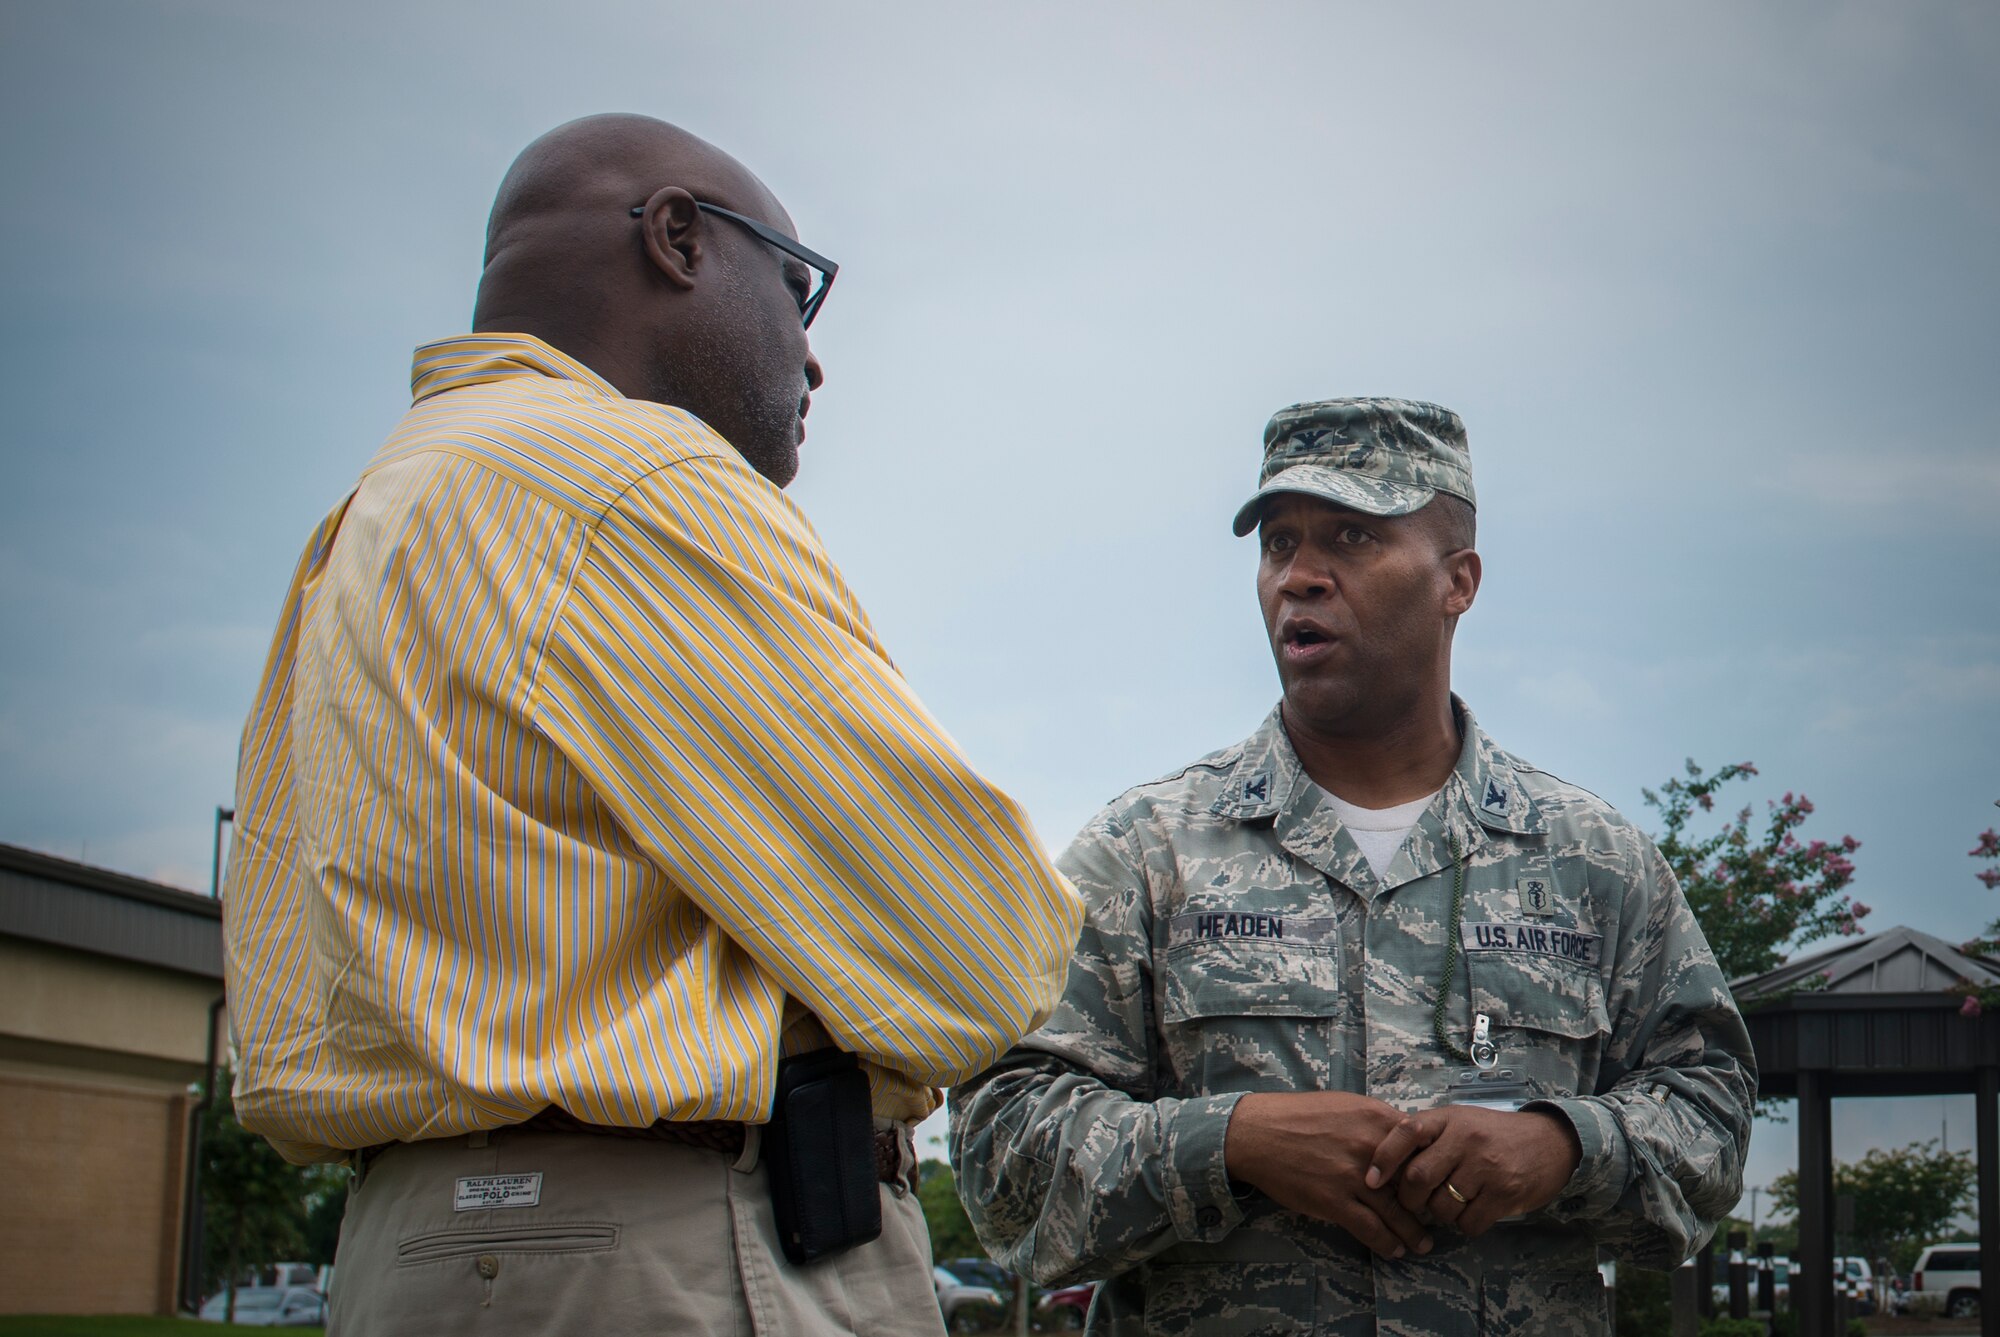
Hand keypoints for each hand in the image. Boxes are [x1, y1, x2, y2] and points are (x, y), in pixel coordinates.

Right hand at [1224, 1092, 1433, 1257]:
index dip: (1431, 1168)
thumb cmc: (1298, 1115)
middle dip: (1428, 1205)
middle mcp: (1370, 1148)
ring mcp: (1353, 1177)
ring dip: (1413, 1232)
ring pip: (1396, 1212)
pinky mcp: (1334, 1201)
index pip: (1421, 1148)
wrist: (1257, 1133)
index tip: (1436, 1182)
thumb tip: (1400, 1138)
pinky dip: (1386, 1242)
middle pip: (1414, 1183)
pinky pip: (1370, 1228)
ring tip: (1422, 1244)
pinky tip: (1394, 1250)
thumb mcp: (1344, 1104)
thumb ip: (1375, 1121)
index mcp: (1376, 1119)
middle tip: (1437, 1218)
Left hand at [1364, 1105, 1581, 1237]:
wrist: (1550, 1141)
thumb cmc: (1493, 1134)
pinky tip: (1472, 1212)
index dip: (1383, 1158)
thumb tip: (1382, 1160)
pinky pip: (1468, 1222)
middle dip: (1409, 1199)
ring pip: (1441, 1206)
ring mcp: (1486, 1167)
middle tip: (1414, 1203)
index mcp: (1449, 1119)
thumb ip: (1428, 1135)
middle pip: (1418, 1177)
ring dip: (1439, 1214)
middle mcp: (1466, 1140)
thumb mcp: (1460, 1121)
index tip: (1371, 1180)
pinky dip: (1464, 1225)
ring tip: (1449, 1204)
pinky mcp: (1505, 1193)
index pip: (1406, 1132)